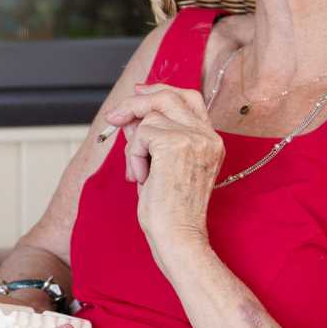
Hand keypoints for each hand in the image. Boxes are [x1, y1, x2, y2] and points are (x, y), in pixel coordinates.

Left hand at [104, 83, 224, 269]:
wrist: (178, 236)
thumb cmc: (169, 211)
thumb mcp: (162, 167)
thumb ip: (153, 138)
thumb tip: (131, 115)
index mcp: (211, 142)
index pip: (189, 99)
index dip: (162, 91)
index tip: (140, 91)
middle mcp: (208, 137)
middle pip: (170, 96)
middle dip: (137, 102)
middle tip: (115, 117)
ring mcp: (195, 138)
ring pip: (150, 117)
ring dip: (135, 146)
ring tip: (141, 173)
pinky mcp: (176, 143)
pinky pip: (141, 135)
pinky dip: (133, 157)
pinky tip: (143, 178)